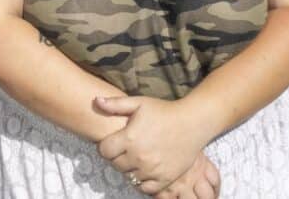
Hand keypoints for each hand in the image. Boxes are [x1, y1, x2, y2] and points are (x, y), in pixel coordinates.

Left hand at [94, 95, 214, 194]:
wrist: (192, 123)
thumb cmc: (163, 111)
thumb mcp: (138, 103)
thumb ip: (115, 104)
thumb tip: (95, 101)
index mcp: (130, 138)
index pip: (104, 151)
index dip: (106, 146)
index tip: (113, 142)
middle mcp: (139, 156)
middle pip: (116, 164)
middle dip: (118, 157)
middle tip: (126, 149)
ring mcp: (152, 170)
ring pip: (129, 176)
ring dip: (130, 169)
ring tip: (136, 158)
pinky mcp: (164, 178)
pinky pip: (145, 188)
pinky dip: (142, 181)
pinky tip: (145, 169)